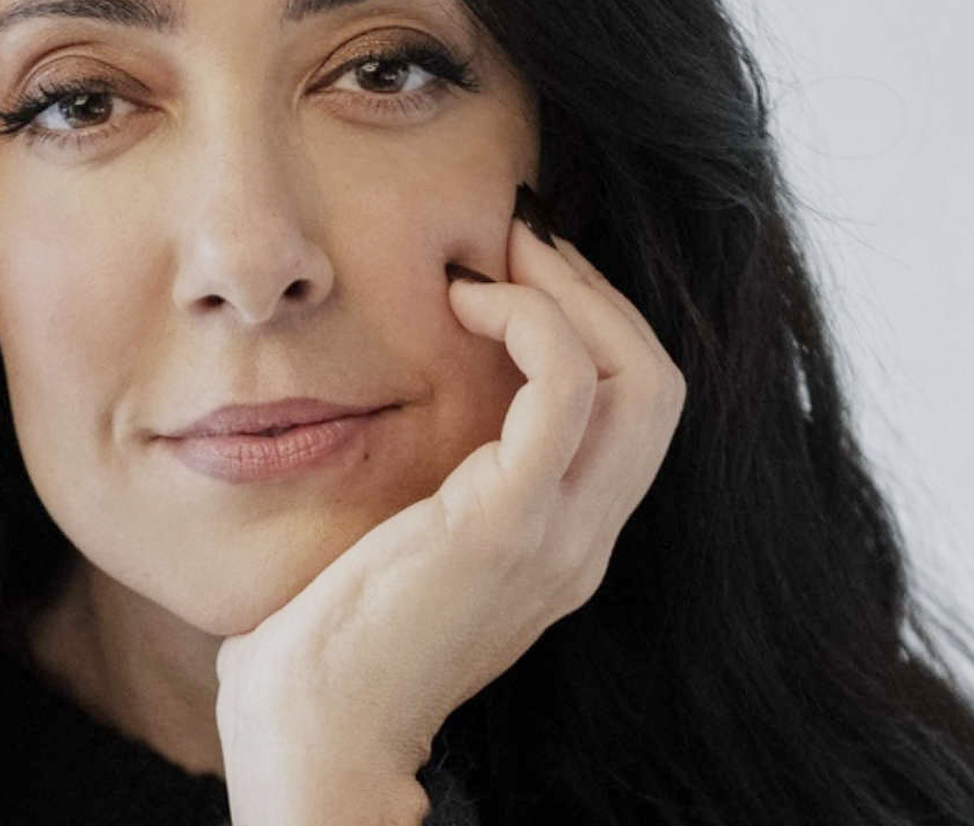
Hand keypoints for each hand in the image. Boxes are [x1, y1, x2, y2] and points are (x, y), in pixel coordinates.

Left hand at [214, 195, 686, 824]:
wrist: (313, 738)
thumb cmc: (326, 644)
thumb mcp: (404, 547)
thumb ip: (431, 486)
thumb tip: (391, 400)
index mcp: (563, 543)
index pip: (633, 411)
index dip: (592, 323)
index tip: (516, 269)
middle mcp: (582, 541)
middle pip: (659, 384)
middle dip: (595, 290)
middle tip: (517, 236)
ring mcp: (558, 536)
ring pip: (640, 377)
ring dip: (572, 292)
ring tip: (498, 257)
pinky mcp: (505, 525)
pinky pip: (563, 389)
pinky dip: (529, 322)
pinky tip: (461, 305)